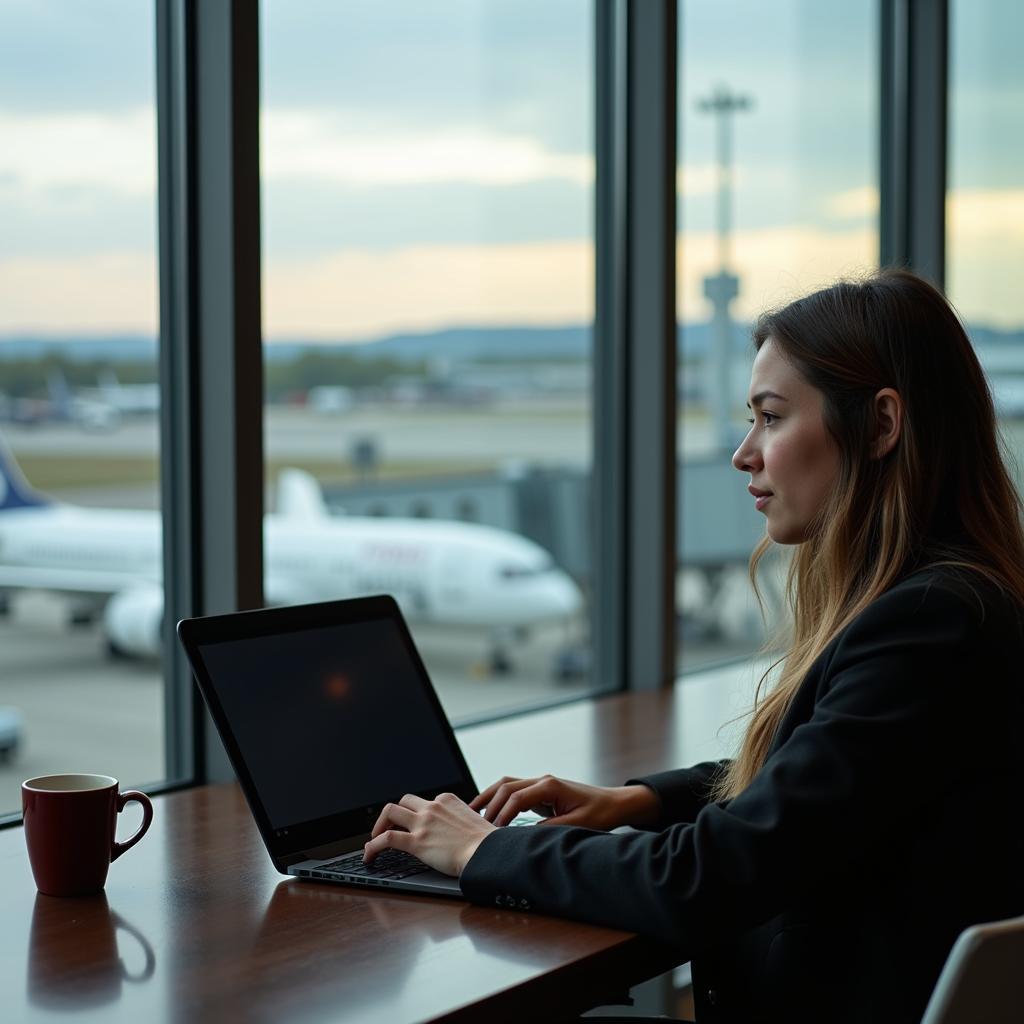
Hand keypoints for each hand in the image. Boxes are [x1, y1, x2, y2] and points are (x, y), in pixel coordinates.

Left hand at [363, 792, 495, 876]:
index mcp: (447, 800)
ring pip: (390, 811)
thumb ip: (460, 821)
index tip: (412, 823)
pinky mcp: (417, 841)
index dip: (415, 813)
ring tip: (375, 838)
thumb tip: (457, 832)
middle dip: (394, 813)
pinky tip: (369, 854)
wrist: (488, 852)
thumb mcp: (473, 821)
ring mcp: (423, 822)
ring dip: (379, 824)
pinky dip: (373, 845)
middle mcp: (432, 806)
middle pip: (404, 800)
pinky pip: (386, 838)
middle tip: (389, 827)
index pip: (424, 801)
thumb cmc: (486, 843)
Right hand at [469, 775, 659, 829]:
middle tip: (478, 826)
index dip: (502, 815)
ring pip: (506, 784)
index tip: (492, 833)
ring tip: (471, 812)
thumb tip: (524, 837)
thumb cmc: (599, 813)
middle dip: (490, 805)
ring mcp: (540, 783)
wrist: (613, 804)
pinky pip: (513, 791)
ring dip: (489, 797)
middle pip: (506, 786)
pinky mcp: (540, 791)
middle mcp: (542, 780)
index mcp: (550, 785)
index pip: (517, 797)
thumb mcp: (576, 825)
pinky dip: (498, 799)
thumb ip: (550, 829)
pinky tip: (489, 811)